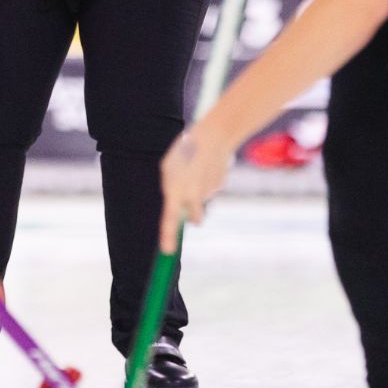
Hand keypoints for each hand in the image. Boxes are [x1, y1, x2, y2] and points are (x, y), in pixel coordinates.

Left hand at [160, 125, 233, 250]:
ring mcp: (208, 193)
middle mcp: (192, 196)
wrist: (214, 137)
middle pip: (194, 218)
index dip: (168, 236)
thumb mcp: (168, 168)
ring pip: (201, 201)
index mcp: (175, 192)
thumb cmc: (185, 151)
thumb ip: (170, 187)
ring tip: (198, 171)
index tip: (167, 251)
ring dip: (199, 193)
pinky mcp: (219, 186)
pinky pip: (210, 189)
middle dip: (194, 216)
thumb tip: (178, 205)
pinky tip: (208, 166)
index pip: (170, 220)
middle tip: (193, 198)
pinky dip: (208, 181)